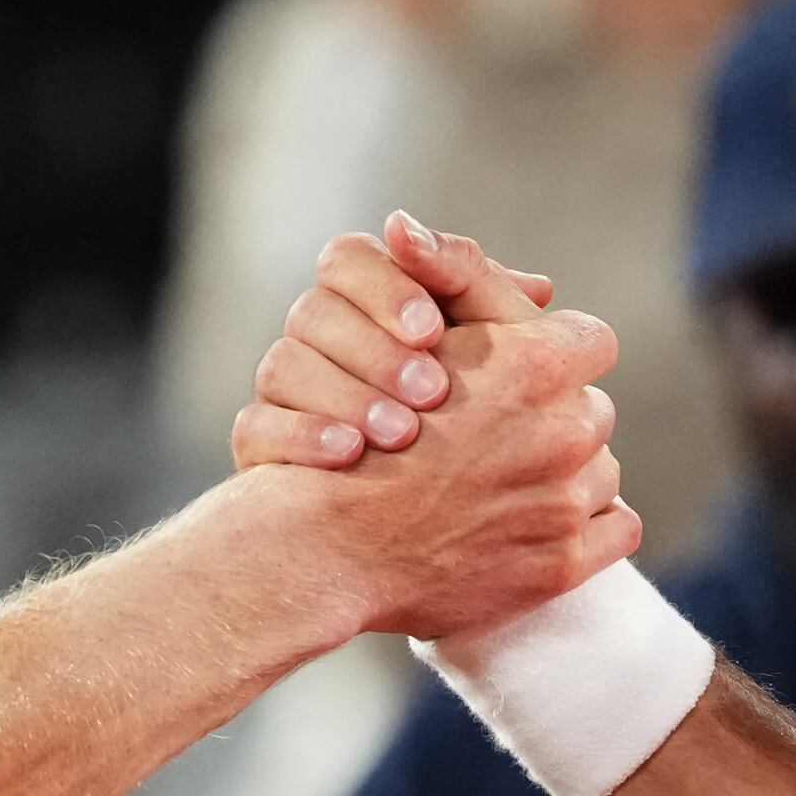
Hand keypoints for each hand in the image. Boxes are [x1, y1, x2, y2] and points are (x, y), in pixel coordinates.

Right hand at [221, 219, 631, 639]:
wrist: (327, 547)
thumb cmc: (358, 430)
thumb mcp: (413, 333)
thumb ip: (462, 280)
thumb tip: (508, 269)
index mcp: (537, 366)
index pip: (590, 340)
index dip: (554, 354)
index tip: (521, 373)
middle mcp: (566, 432)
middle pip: (592, 410)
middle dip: (553, 419)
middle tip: (497, 437)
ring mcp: (565, 504)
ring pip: (601, 472)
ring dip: (565, 475)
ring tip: (500, 486)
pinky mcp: (562, 566)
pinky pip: (618, 530)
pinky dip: (585, 529)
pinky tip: (532, 526)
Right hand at [232, 214, 567, 472]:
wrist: (414, 535)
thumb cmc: (476, 436)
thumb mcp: (505, 367)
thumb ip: (519, 327)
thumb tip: (541, 288)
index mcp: (364, 302)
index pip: (349, 260)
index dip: (388, 288)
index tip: (434, 331)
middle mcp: (317, 340)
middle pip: (314, 309)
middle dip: (377, 351)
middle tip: (433, 391)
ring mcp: (282, 394)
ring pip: (282, 364)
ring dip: (347, 394)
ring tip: (403, 434)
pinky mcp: (261, 446)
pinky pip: (254, 427)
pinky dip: (304, 437)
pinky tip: (351, 456)